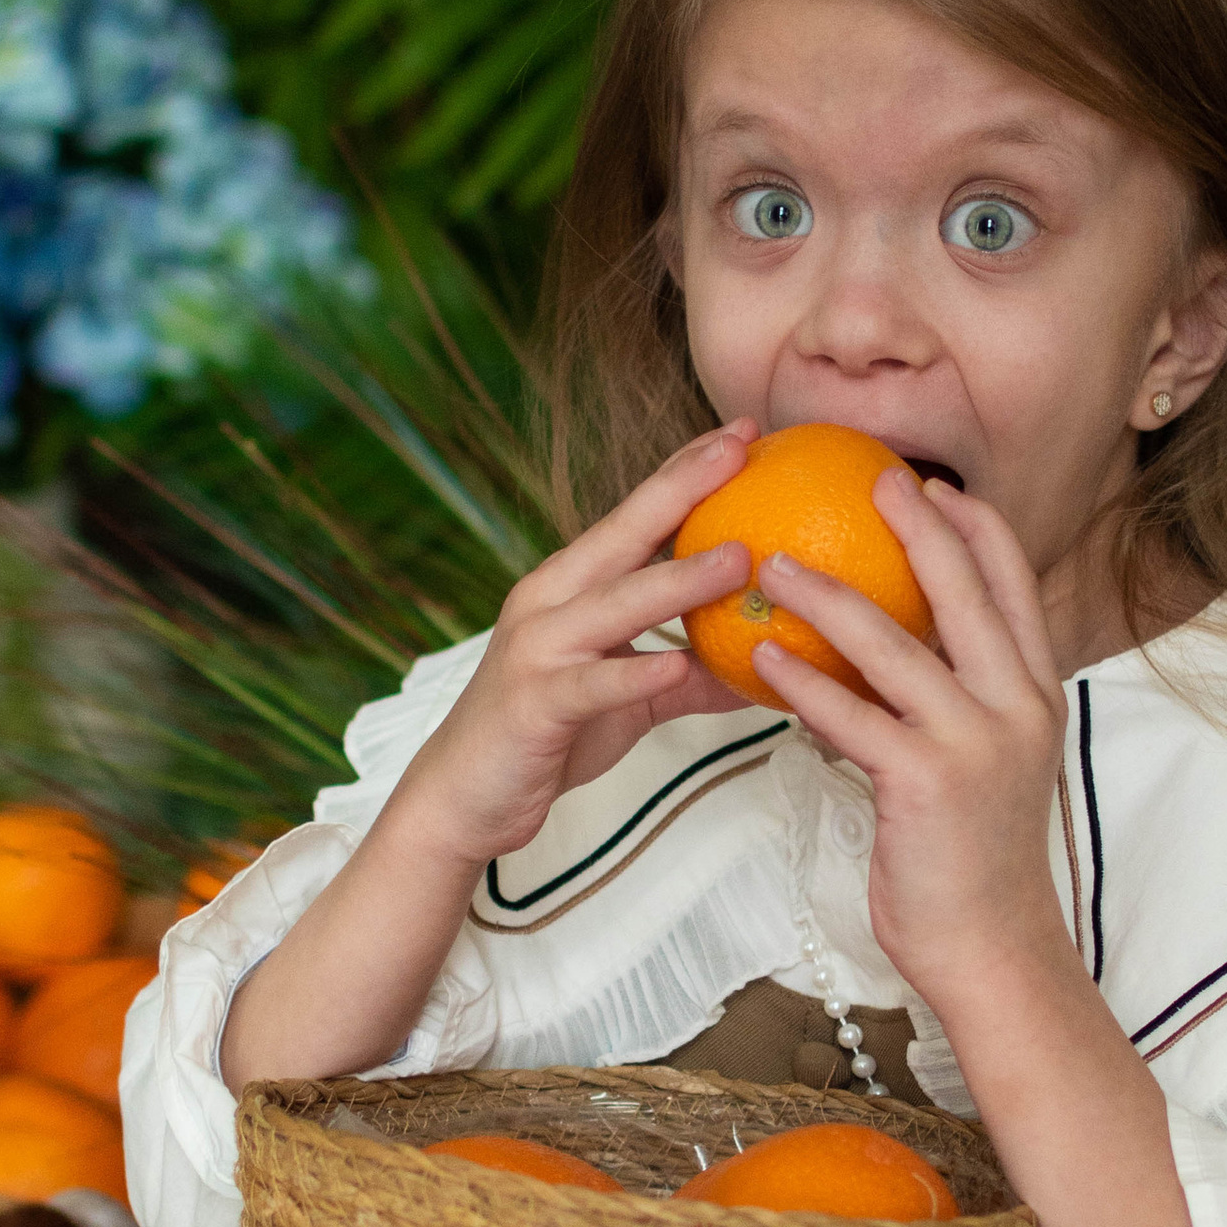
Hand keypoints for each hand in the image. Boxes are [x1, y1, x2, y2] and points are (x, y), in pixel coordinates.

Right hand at [390, 421, 759, 869]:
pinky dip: (634, 675)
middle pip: (624, 534)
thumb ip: (689, 677)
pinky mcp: (534, 704)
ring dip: (678, 580)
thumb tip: (764, 667)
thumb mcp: (627, 701)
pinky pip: (593, 686)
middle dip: (684, 487)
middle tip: (742, 447)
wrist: (462, 795)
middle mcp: (549, 601)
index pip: (635, 516)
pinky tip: (676, 665)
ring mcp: (538, 649)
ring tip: (738, 558)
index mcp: (570, 587)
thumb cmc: (544, 737)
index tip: (744, 431)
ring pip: (616, 604)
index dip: (687, 471)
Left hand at [750, 472, 1071, 1007]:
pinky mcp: (925, 780)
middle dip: (918, 525)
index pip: (1010, 585)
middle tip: (870, 477)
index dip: (973, 527)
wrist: (992, 947)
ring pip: (896, 643)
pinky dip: (802, 682)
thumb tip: (896, 656)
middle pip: (964, 589)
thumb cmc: (971, 860)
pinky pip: (852, 714)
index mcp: (1035, 694)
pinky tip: (760, 659)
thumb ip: (952, 706)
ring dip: (829, 594)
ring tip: (775, 561)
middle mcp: (1015, 705)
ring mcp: (975, 740)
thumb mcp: (981, 767)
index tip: (931, 486)